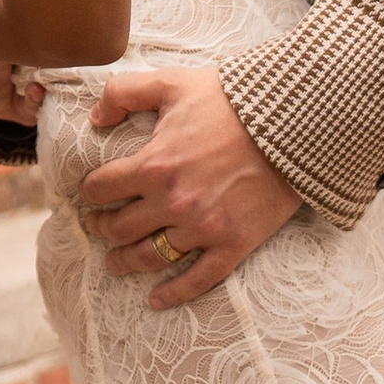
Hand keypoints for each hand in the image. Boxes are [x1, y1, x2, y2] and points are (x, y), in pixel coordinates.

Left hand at [81, 67, 301, 306]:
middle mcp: (173, 202)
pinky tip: (156, 300)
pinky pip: (198, 279)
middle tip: (98, 226)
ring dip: (125, 262)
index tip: (91, 193)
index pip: (101, 188)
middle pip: (120, 228)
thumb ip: (124, 91)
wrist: (293, 123)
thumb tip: (95, 116)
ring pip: (150, 257)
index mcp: (154, 165)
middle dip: (101, 227)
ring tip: (116, 262)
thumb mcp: (173, 83)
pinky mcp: (234, 243)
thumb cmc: (233, 100)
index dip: (90, 191)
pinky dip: (174, 293)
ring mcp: (204, 227)